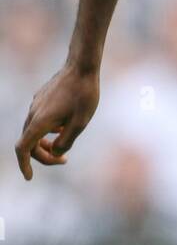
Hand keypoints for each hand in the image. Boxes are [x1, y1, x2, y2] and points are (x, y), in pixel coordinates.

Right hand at [15, 63, 100, 180]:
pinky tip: (63, 127)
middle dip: (44, 156)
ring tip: (65, 147)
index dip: (24, 165)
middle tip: (65, 161)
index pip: (23, 148)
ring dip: (46, 144)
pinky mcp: (41, 98)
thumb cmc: (84, 95)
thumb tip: (56, 151)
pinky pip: (39, 120)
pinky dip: (47, 131)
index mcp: (40, 122)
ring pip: (34, 131)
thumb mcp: (80, 123)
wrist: (82, 67)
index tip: (30, 177)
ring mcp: (36, 105)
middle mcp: (33, 113)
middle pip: (30, 143)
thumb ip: (66, 141)